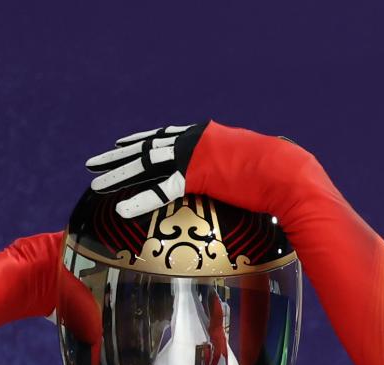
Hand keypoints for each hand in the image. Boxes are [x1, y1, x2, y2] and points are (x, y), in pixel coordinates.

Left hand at [85, 121, 305, 220]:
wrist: (288, 174)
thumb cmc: (276, 178)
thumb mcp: (244, 170)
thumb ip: (226, 173)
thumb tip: (229, 185)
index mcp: (205, 137)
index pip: (164, 137)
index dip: (140, 141)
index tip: (121, 145)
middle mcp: (194, 141)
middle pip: (147, 148)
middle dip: (119, 156)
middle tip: (94, 162)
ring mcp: (194, 155)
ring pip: (146, 164)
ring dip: (119, 175)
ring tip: (95, 183)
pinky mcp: (196, 174)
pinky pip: (160, 189)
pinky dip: (140, 199)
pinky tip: (120, 207)